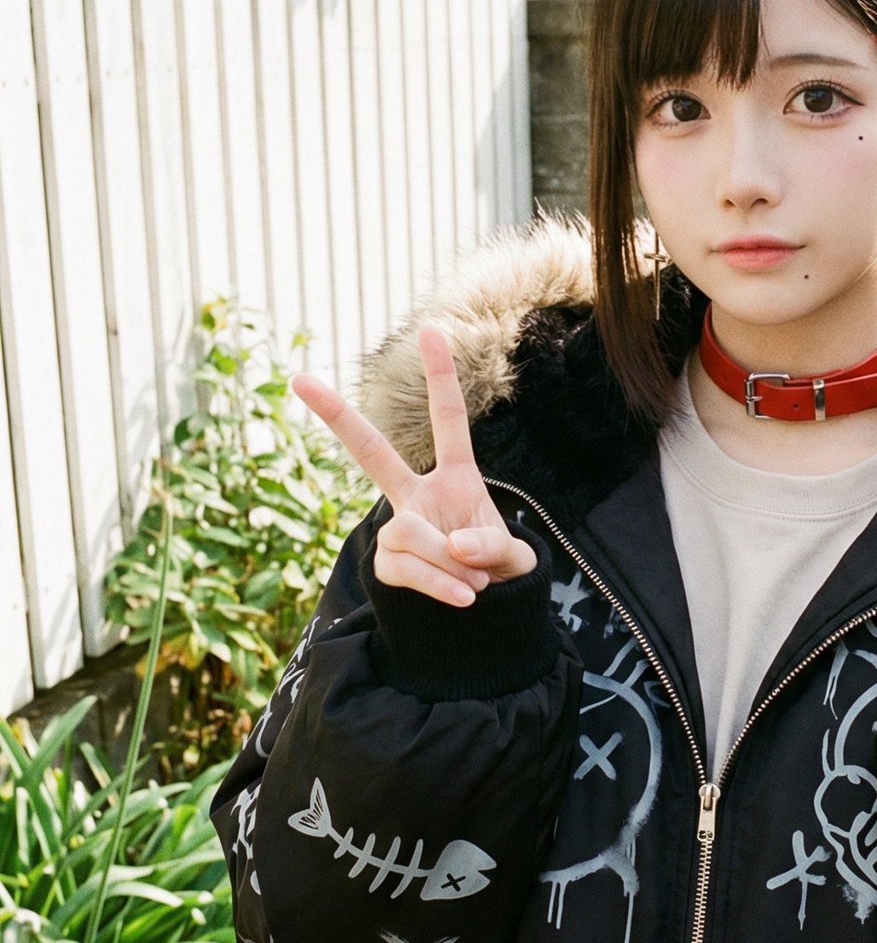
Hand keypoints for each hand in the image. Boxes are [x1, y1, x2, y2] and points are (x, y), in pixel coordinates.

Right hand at [292, 324, 537, 607]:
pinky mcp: (388, 564)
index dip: (440, 377)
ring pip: (408, 533)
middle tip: (299, 378)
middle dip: (336, 416)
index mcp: (456, 477)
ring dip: (448, 563)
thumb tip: (452, 543)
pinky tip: (463, 598)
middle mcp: (418, 495)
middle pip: (371, 453)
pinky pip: (406, 568)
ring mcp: (398, 528)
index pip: (448, 421)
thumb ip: (491, 546)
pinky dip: (438, 584)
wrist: (488, 612)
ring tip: (475, 581)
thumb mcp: (512, 556)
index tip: (430, 329)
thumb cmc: (500, 569)